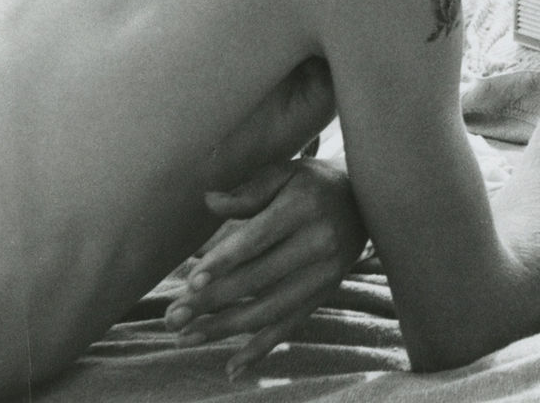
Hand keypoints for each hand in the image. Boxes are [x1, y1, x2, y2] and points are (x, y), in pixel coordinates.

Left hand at [166, 157, 367, 378]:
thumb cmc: (314, 184)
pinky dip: (261, 349)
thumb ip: (249, 190)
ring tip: (185, 338)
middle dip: (210, 302)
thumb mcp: (287, 172)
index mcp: (304, 207)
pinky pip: (290, 326)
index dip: (224, 261)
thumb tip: (208, 202)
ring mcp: (325, 274)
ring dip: (224, 328)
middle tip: (171, 316)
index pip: (257, 239)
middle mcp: (319, 242)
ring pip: (269, 310)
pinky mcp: (325, 293)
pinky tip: (231, 367)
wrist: (368, 202)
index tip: (191, 282)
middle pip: (257, 279)